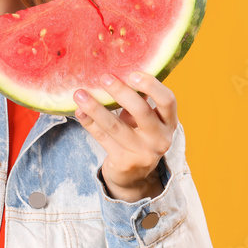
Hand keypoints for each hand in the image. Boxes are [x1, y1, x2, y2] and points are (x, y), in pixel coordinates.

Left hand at [73, 71, 176, 202]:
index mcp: (168, 123)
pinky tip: (79, 111)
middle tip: (103, 78)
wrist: (133, 175)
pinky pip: (102, 138)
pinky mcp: (124, 162)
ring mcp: (143, 153)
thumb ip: (137, 100)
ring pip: (115, 126)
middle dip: (121, 93)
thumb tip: (116, 71)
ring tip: (79, 93)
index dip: (152, 85)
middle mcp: (160, 138)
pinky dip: (89, 123)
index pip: (168, 100)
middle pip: (142, 112)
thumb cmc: (137, 136)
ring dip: (95, 108)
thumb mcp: (143, 120)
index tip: (132, 73)